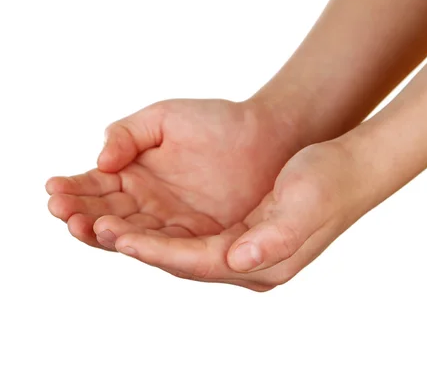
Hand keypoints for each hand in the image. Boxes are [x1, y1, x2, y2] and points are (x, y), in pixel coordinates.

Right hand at [46, 99, 298, 279]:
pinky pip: (163, 247)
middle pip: (104, 216)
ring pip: (128, 235)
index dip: (73, 190)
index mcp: (133, 176)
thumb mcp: (163, 119)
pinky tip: (115, 235)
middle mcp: (146, 206)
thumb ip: (126, 134)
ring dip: (100, 233)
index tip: (53, 188)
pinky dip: (138, 244)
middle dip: (78, 214)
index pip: (95, 187)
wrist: (268, 135)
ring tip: (80, 223)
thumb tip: (99, 161)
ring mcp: (170, 226)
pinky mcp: (197, 241)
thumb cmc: (216, 122)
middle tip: (59, 210)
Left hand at [106, 140, 368, 290]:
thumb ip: (276, 236)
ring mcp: (232, 247)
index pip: (195, 263)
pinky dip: (147, 220)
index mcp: (260, 262)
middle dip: (130, 244)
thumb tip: (237, 260)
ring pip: (169, 244)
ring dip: (129, 232)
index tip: (118, 238)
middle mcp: (241, 263)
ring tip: (88, 218)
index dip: (155, 251)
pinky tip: (121, 209)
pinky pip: (176, 230)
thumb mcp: (308, 203)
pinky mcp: (225, 230)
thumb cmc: (329, 179)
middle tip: (84, 227)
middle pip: (173, 258)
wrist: (343, 163)